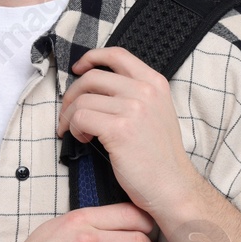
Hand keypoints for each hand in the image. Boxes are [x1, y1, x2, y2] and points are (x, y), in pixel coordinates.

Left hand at [58, 46, 204, 215]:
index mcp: (155, 82)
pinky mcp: (120, 129)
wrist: (172, 186)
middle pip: (93, 77)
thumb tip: (98, 85)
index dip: (91, 58)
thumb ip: (135, 93)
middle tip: (68, 112)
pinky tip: (81, 139)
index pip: (118, 55)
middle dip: (72, 94)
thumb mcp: (157, 112)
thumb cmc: (159, 156)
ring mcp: (133, 108)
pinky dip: (74, 128)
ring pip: (83, 100)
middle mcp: (145, 90)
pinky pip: (81, 118)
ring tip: (75, 131)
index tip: (78, 69)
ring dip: (70, 116)